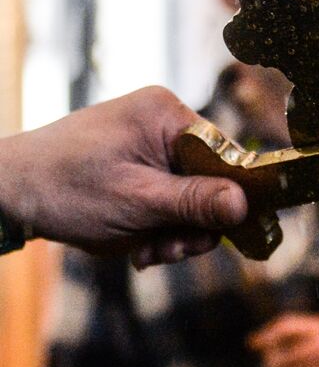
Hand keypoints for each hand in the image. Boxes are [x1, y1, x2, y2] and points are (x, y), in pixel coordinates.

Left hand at [0, 86, 246, 262]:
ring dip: (172, 230)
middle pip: (207, 178)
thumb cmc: (64, 188)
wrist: (5, 190)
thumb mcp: (136, 202)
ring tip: (146, 252)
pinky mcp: (134, 162)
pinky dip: (155, 223)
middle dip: (191, 222)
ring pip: (186, 193)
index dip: (228, 197)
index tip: (220, 234)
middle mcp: (162, 122)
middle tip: (170, 251)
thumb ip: (193, 202)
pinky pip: (164, 194)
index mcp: (167, 115)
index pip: (224, 155)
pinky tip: (137, 244)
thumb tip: (246, 203)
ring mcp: (147, 141)